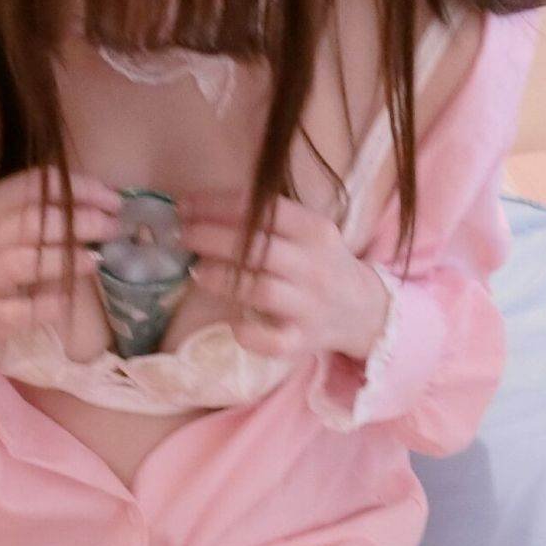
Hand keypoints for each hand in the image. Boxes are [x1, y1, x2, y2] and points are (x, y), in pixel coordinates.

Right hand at [0, 169, 120, 340]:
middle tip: (113, 228)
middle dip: (80, 221)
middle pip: (32, 221)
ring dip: (65, 258)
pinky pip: (17, 311)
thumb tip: (109, 202)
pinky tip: (65, 302)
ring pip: (24, 262)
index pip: (34, 186)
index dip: (79, 189)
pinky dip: (44, 306)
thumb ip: (51, 210)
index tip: (114, 201)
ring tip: (96, 261)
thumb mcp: (16, 226)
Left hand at [185, 190, 391, 362]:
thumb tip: (199, 211)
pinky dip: (251, 335)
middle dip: (213, 237)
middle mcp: (314, 266)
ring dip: (224, 278)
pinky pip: (274, 341)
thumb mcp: (308, 232)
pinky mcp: (303, 340)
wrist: (363, 310)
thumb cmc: (321, 265)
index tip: (185, 204)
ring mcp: (309, 305)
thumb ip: (267, 221)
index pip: (266, 210)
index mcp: (315, 231)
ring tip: (196, 271)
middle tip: (182, 235)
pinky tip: (233, 325)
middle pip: (259, 248)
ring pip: (262, 289)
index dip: (220, 205)